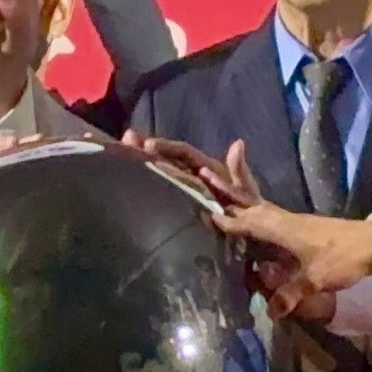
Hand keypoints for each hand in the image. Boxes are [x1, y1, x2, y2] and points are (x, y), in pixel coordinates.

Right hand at [121, 130, 261, 207]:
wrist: (250, 232)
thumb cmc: (249, 210)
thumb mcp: (246, 190)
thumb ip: (238, 170)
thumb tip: (237, 143)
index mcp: (206, 167)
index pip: (183, 152)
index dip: (166, 147)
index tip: (148, 145)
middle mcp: (192, 174)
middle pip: (166, 157)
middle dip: (145, 148)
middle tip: (126, 140)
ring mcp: (186, 188)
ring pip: (161, 171)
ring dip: (142, 161)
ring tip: (122, 151)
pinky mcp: (181, 202)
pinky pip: (163, 191)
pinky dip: (147, 183)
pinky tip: (129, 180)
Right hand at [211, 202, 371, 318]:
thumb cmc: (343, 257)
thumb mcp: (316, 280)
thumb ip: (291, 294)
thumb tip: (270, 311)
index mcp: (283, 229)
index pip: (249, 223)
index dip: (229, 222)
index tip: (209, 216)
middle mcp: (286, 220)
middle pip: (253, 208)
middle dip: (232, 200)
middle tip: (212, 192)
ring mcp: (298, 220)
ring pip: (265, 209)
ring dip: (247, 207)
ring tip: (232, 208)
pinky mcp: (307, 225)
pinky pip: (275, 216)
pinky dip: (262, 216)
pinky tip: (265, 227)